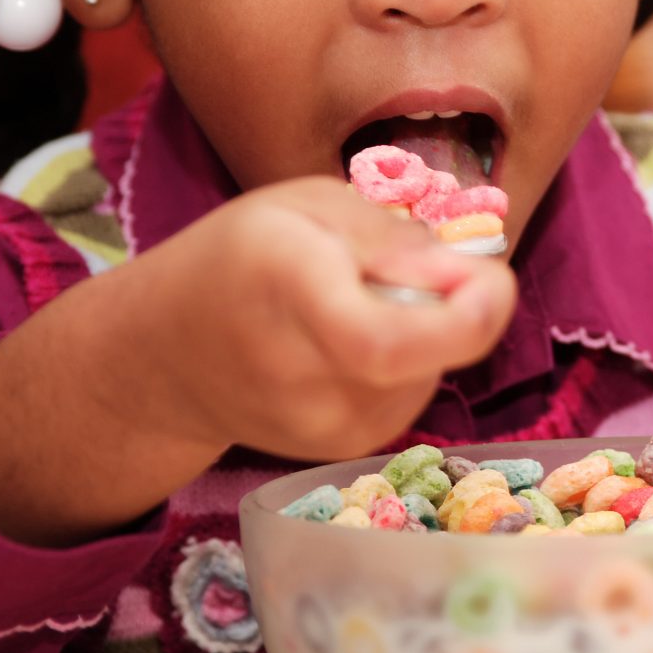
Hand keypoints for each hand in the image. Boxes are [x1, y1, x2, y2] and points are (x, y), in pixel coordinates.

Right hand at [111, 175, 516, 462]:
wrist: (162, 355)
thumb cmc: (240, 256)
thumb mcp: (308, 204)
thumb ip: (391, 235)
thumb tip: (468, 274)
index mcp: (286, 285)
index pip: (385, 340)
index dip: (464, 316)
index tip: (490, 276)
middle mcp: (298, 370)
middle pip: (422, 356)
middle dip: (454, 307)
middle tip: (418, 269)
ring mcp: (317, 424)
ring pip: (426, 376)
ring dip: (427, 334)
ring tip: (364, 302)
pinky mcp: (339, 448)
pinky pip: (411, 397)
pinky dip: (410, 363)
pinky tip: (358, 341)